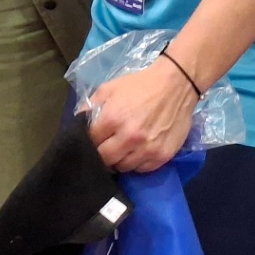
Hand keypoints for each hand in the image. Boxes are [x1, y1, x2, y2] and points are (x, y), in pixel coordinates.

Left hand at [86, 58, 198, 172]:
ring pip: (123, 167)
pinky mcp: (162, 156)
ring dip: (119, 160)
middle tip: (104, 148)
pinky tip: (137, 152)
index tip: (92, 140)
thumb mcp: (109, 88)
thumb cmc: (139, 85)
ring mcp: (147, 149)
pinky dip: (137, 163)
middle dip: (102, 155)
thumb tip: (79, 121)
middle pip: (105, 159)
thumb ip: (91, 105)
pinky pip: (142, 169)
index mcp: (113, 118)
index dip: (89, 141)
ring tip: (121, 150)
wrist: (174, 85)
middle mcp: (129, 137)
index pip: (91, 142)